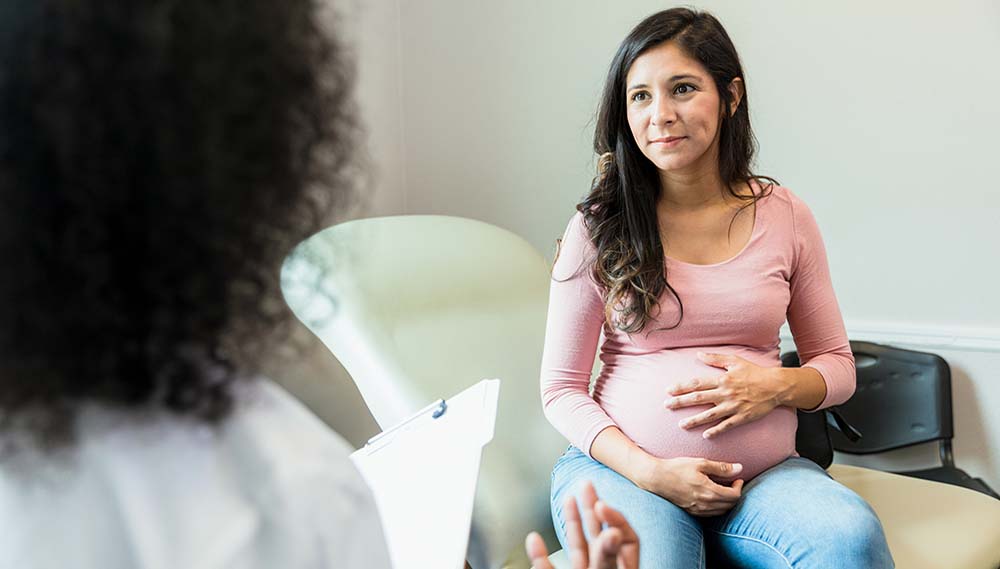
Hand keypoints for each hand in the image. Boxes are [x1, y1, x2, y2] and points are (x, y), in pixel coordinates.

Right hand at [525, 481, 638, 568]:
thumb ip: (608, 556)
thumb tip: (614, 532)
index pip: (628, 539)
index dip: (616, 518)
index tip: (601, 504)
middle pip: (601, 534)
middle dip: (593, 506)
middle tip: (587, 483)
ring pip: (578, 547)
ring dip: (572, 521)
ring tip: (569, 498)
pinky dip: (539, 556)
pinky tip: (533, 539)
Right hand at [638, 456, 743, 516]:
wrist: (656, 478)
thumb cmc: (677, 468)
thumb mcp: (700, 463)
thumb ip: (721, 467)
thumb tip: (739, 468)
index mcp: (709, 491)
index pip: (734, 496)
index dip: (739, 487)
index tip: (737, 478)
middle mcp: (705, 504)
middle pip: (730, 505)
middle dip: (735, 494)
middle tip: (732, 483)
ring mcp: (698, 510)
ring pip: (721, 511)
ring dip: (726, 502)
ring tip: (723, 489)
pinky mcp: (691, 512)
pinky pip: (711, 514)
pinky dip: (717, 507)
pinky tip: (712, 496)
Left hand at [664, 352, 786, 438]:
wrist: (775, 386)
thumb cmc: (754, 372)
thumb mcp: (735, 361)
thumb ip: (715, 358)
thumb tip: (698, 355)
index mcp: (722, 380)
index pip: (697, 383)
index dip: (681, 387)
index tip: (668, 390)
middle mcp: (725, 393)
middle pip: (699, 398)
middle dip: (681, 402)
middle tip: (667, 406)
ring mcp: (733, 406)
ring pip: (710, 415)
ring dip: (695, 420)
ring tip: (682, 425)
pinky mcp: (742, 417)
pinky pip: (726, 426)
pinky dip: (716, 431)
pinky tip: (705, 436)